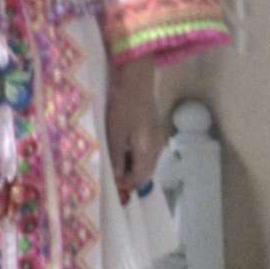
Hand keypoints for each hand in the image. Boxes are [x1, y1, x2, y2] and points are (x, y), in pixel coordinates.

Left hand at [106, 56, 164, 194]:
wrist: (137, 84)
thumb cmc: (124, 109)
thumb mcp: (116, 134)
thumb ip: (117, 158)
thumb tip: (117, 177)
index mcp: (147, 152)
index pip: (139, 178)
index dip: (126, 184)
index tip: (112, 184)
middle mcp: (156, 149)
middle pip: (145, 172)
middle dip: (130, 177)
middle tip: (112, 175)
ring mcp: (157, 139)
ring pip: (146, 162)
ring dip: (132, 166)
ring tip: (114, 162)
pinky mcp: (154, 131)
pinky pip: (146, 151)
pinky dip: (135, 155)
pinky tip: (123, 149)